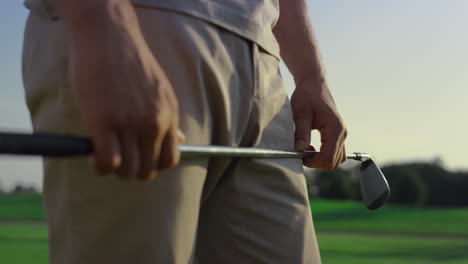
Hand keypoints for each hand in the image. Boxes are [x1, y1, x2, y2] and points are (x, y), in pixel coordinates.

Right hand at [68, 3, 182, 179]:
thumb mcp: (161, 90)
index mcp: (169, 116)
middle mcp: (154, 124)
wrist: (109, 36)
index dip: (154, 165)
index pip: (171, 159)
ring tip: (105, 155)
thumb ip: (169, 118)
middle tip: (119, 158)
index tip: (140, 158)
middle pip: (148, 170)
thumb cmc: (131, 62)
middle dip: (132, 170)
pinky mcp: (103, 123)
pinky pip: (106, 163)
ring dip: (115, 170)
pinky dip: (99, 166)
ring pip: (127, 171)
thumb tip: (179, 139)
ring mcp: (129, 125)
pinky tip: (93, 153)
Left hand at [290, 77, 346, 170]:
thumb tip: (299, 150)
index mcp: (335, 128)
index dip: (313, 162)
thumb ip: (301, 132)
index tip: (299, 157)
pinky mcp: (338, 135)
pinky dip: (324, 155)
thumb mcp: (300, 114)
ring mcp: (342, 134)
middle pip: (334, 162)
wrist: (314, 84)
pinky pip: (335, 153)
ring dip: (320, 160)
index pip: (328, 157)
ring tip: (305, 150)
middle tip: (300, 154)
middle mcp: (342, 133)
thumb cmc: (307, 96)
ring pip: (336, 160)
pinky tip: (310, 147)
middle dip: (316, 163)